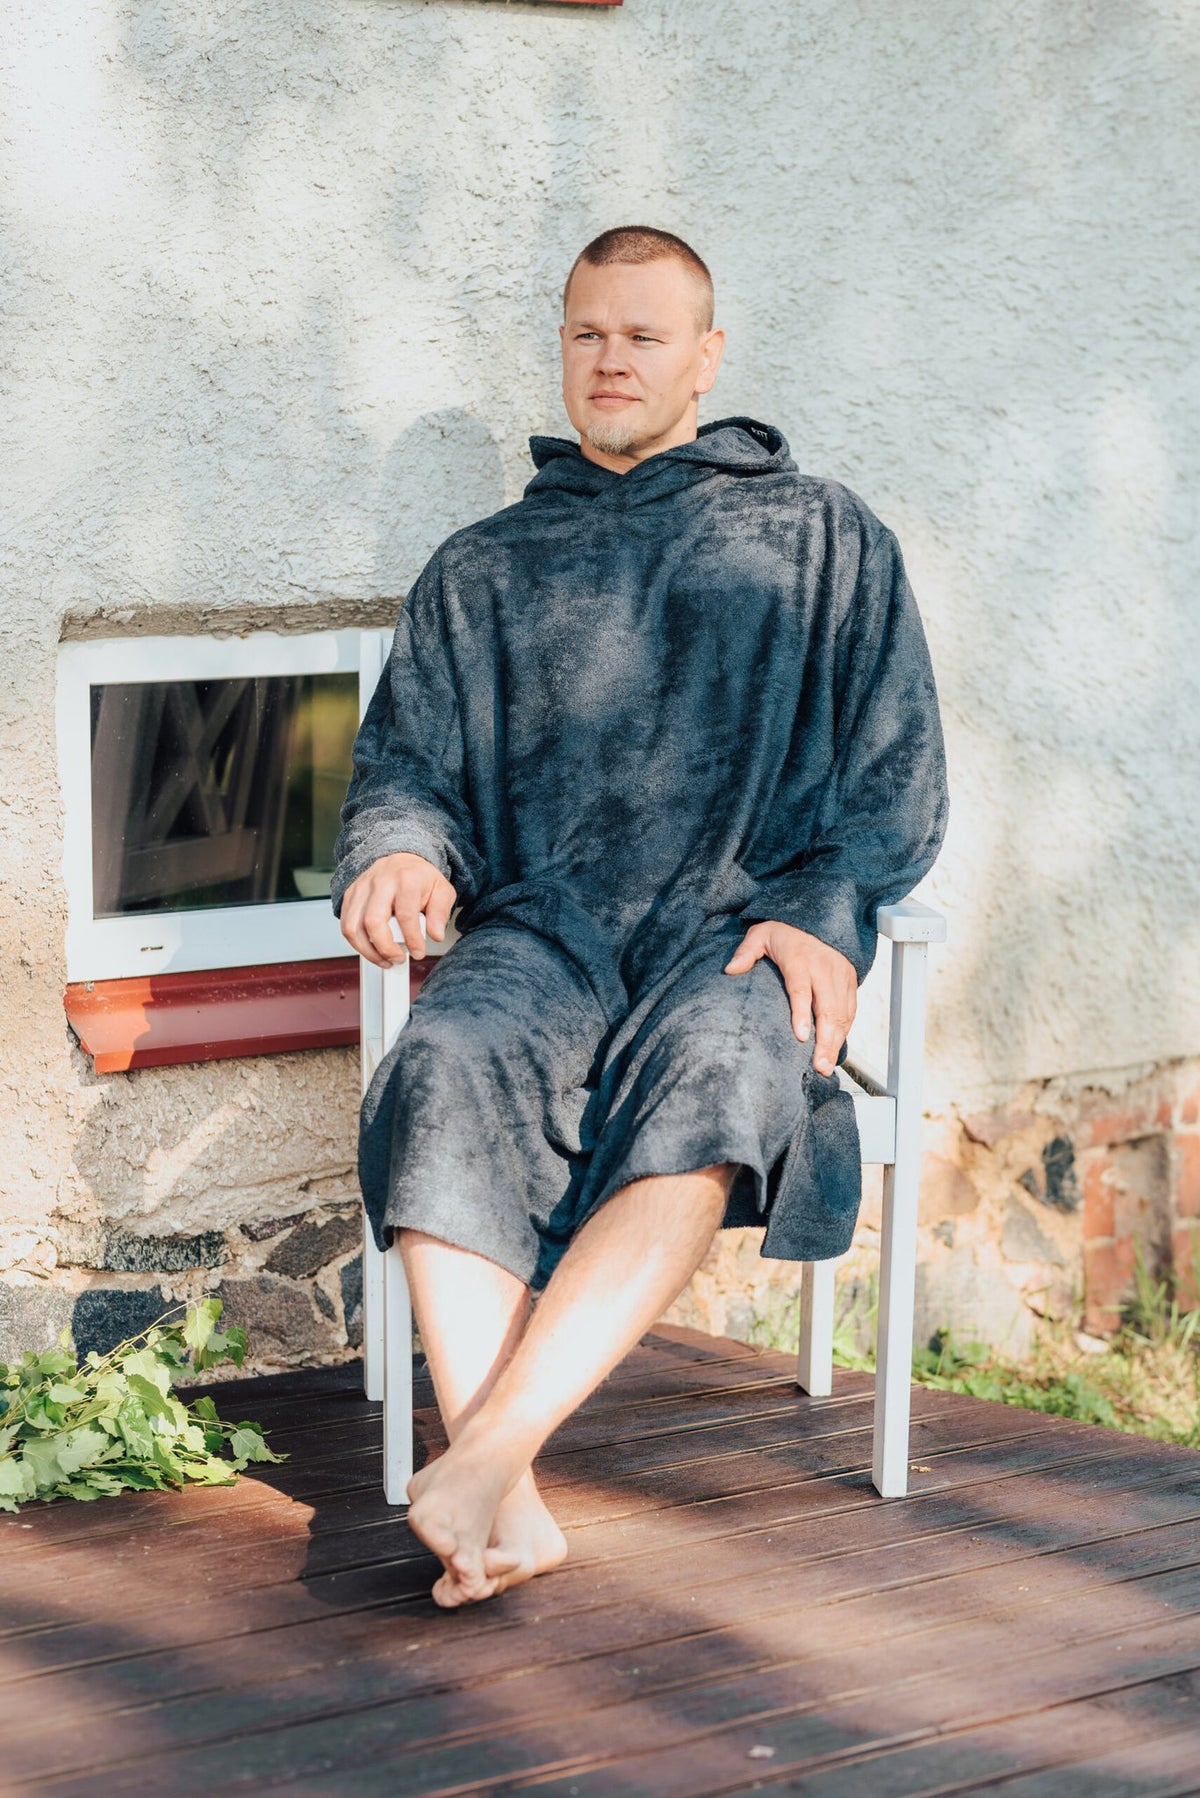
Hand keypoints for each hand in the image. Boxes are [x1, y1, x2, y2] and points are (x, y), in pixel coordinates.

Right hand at [339, 852, 455, 969]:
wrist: (400, 858)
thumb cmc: (419, 877)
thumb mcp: (441, 891)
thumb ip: (440, 913)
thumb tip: (436, 935)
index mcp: (406, 879)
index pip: (405, 915)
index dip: (412, 940)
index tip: (418, 953)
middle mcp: (380, 883)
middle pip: (374, 922)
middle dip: (386, 948)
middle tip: (398, 959)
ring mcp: (361, 888)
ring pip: (353, 927)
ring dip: (367, 951)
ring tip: (384, 959)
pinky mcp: (350, 896)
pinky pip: (346, 925)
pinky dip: (356, 943)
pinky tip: (371, 949)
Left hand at [724, 921, 856, 1076]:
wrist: (819, 915)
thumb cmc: (785, 930)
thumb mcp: (761, 934)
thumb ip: (746, 952)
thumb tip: (730, 970)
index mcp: (799, 959)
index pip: (801, 990)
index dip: (802, 1014)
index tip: (801, 1037)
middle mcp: (823, 970)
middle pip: (827, 1009)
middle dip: (825, 1040)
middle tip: (818, 1066)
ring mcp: (839, 977)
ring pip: (841, 1013)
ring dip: (836, 1041)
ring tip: (826, 1066)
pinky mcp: (850, 982)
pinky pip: (850, 1010)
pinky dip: (844, 1031)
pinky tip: (835, 1049)